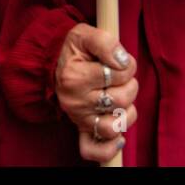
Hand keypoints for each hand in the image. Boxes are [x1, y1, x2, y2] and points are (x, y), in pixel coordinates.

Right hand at [53, 23, 137, 162]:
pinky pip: (93, 150)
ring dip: (126, 112)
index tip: (120, 60)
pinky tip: (119, 136)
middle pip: (120, 100)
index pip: (119, 73)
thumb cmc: (74, 49)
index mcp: (74, 77)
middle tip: (121, 77)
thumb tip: (123, 60)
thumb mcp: (85, 34)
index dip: (128, 64)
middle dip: (130, 85)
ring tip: (121, 99)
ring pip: (113, 127)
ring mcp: (78, 117)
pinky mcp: (81, 129)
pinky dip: (109, 148)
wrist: (54, 61)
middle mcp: (75, 101)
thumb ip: (105, 42)